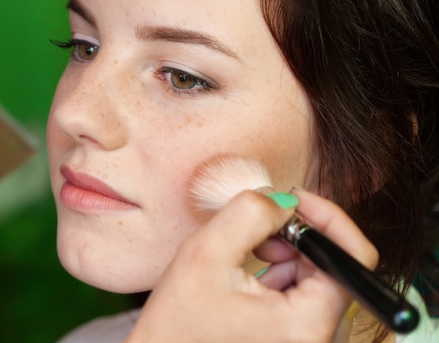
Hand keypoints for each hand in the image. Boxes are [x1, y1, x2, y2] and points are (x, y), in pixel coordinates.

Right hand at [125, 189, 378, 342]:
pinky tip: (253, 277)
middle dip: (301, 237)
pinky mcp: (297, 342)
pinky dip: (285, 277)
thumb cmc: (177, 324)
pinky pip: (308, 298)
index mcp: (306, 327)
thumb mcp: (205, 253)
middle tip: (260, 232)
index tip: (294, 200)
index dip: (327, 217)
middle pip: (337, 268)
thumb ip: (250, 213)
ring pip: (321, 280)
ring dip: (291, 255)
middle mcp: (319, 342)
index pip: (352, 258)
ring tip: (251, 255)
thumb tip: (285, 200)